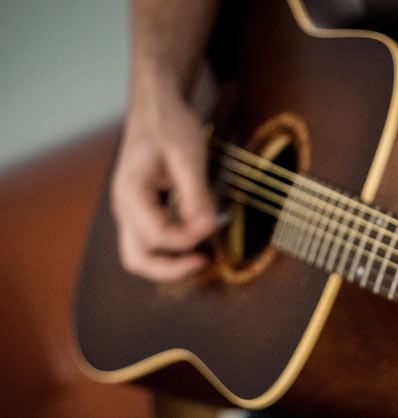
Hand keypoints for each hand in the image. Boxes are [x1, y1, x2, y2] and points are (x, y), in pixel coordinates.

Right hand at [111, 85, 216, 280]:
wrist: (157, 107)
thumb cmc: (169, 126)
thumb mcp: (188, 157)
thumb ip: (196, 195)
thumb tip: (207, 228)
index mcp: (130, 194)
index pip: (158, 236)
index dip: (188, 238)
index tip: (212, 224)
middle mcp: (124, 207)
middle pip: (137, 259)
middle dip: (171, 268)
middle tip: (204, 261)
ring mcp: (131, 211)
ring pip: (142, 254)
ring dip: (170, 261)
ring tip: (202, 255)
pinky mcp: (143, 210)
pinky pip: (151, 240)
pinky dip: (171, 248)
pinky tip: (195, 237)